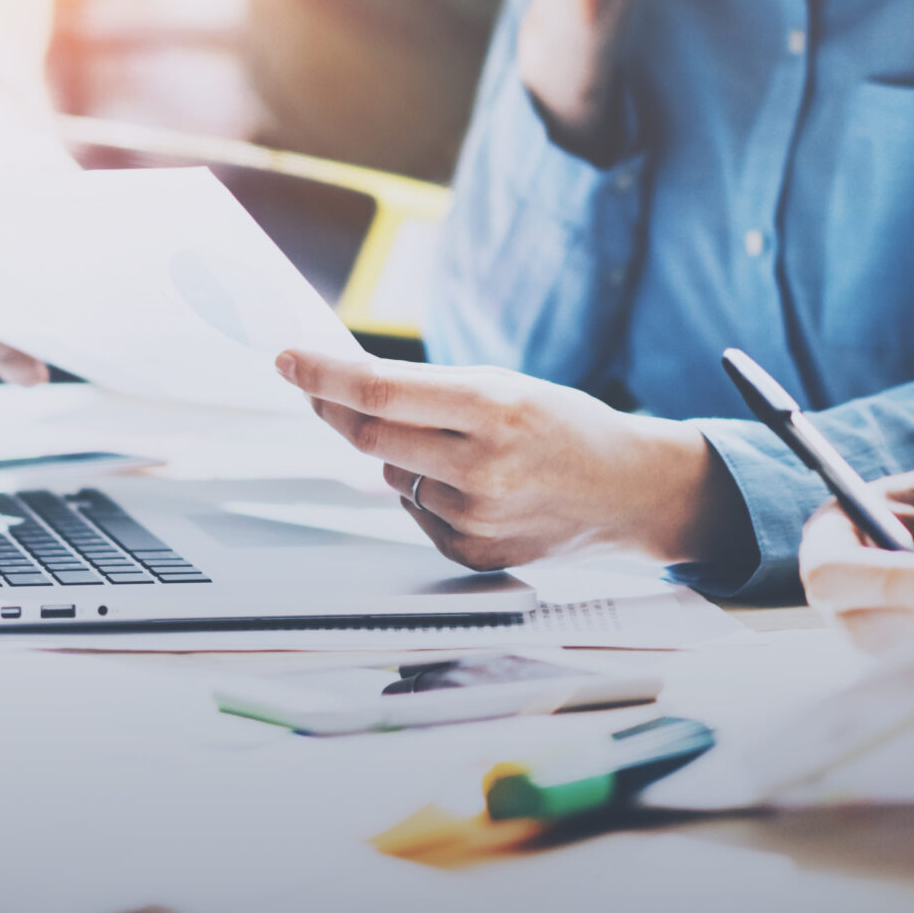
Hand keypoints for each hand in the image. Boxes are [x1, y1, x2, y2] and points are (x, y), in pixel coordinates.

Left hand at [275, 350, 731, 570]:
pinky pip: (415, 512)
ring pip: (391, 474)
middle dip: (334, 409)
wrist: (627, 489)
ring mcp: (476, 516)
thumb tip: (340, 392)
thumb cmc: (562, 426)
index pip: (378, 391)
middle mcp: (481, 464)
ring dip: (399, 454)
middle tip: (319, 389)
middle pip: (367, 436)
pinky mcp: (472, 553)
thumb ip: (426, 392)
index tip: (286, 359)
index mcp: (492, 406)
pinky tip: (474, 487)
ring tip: (457, 447)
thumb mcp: (505, 385)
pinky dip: (426, 491)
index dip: (322, 374)